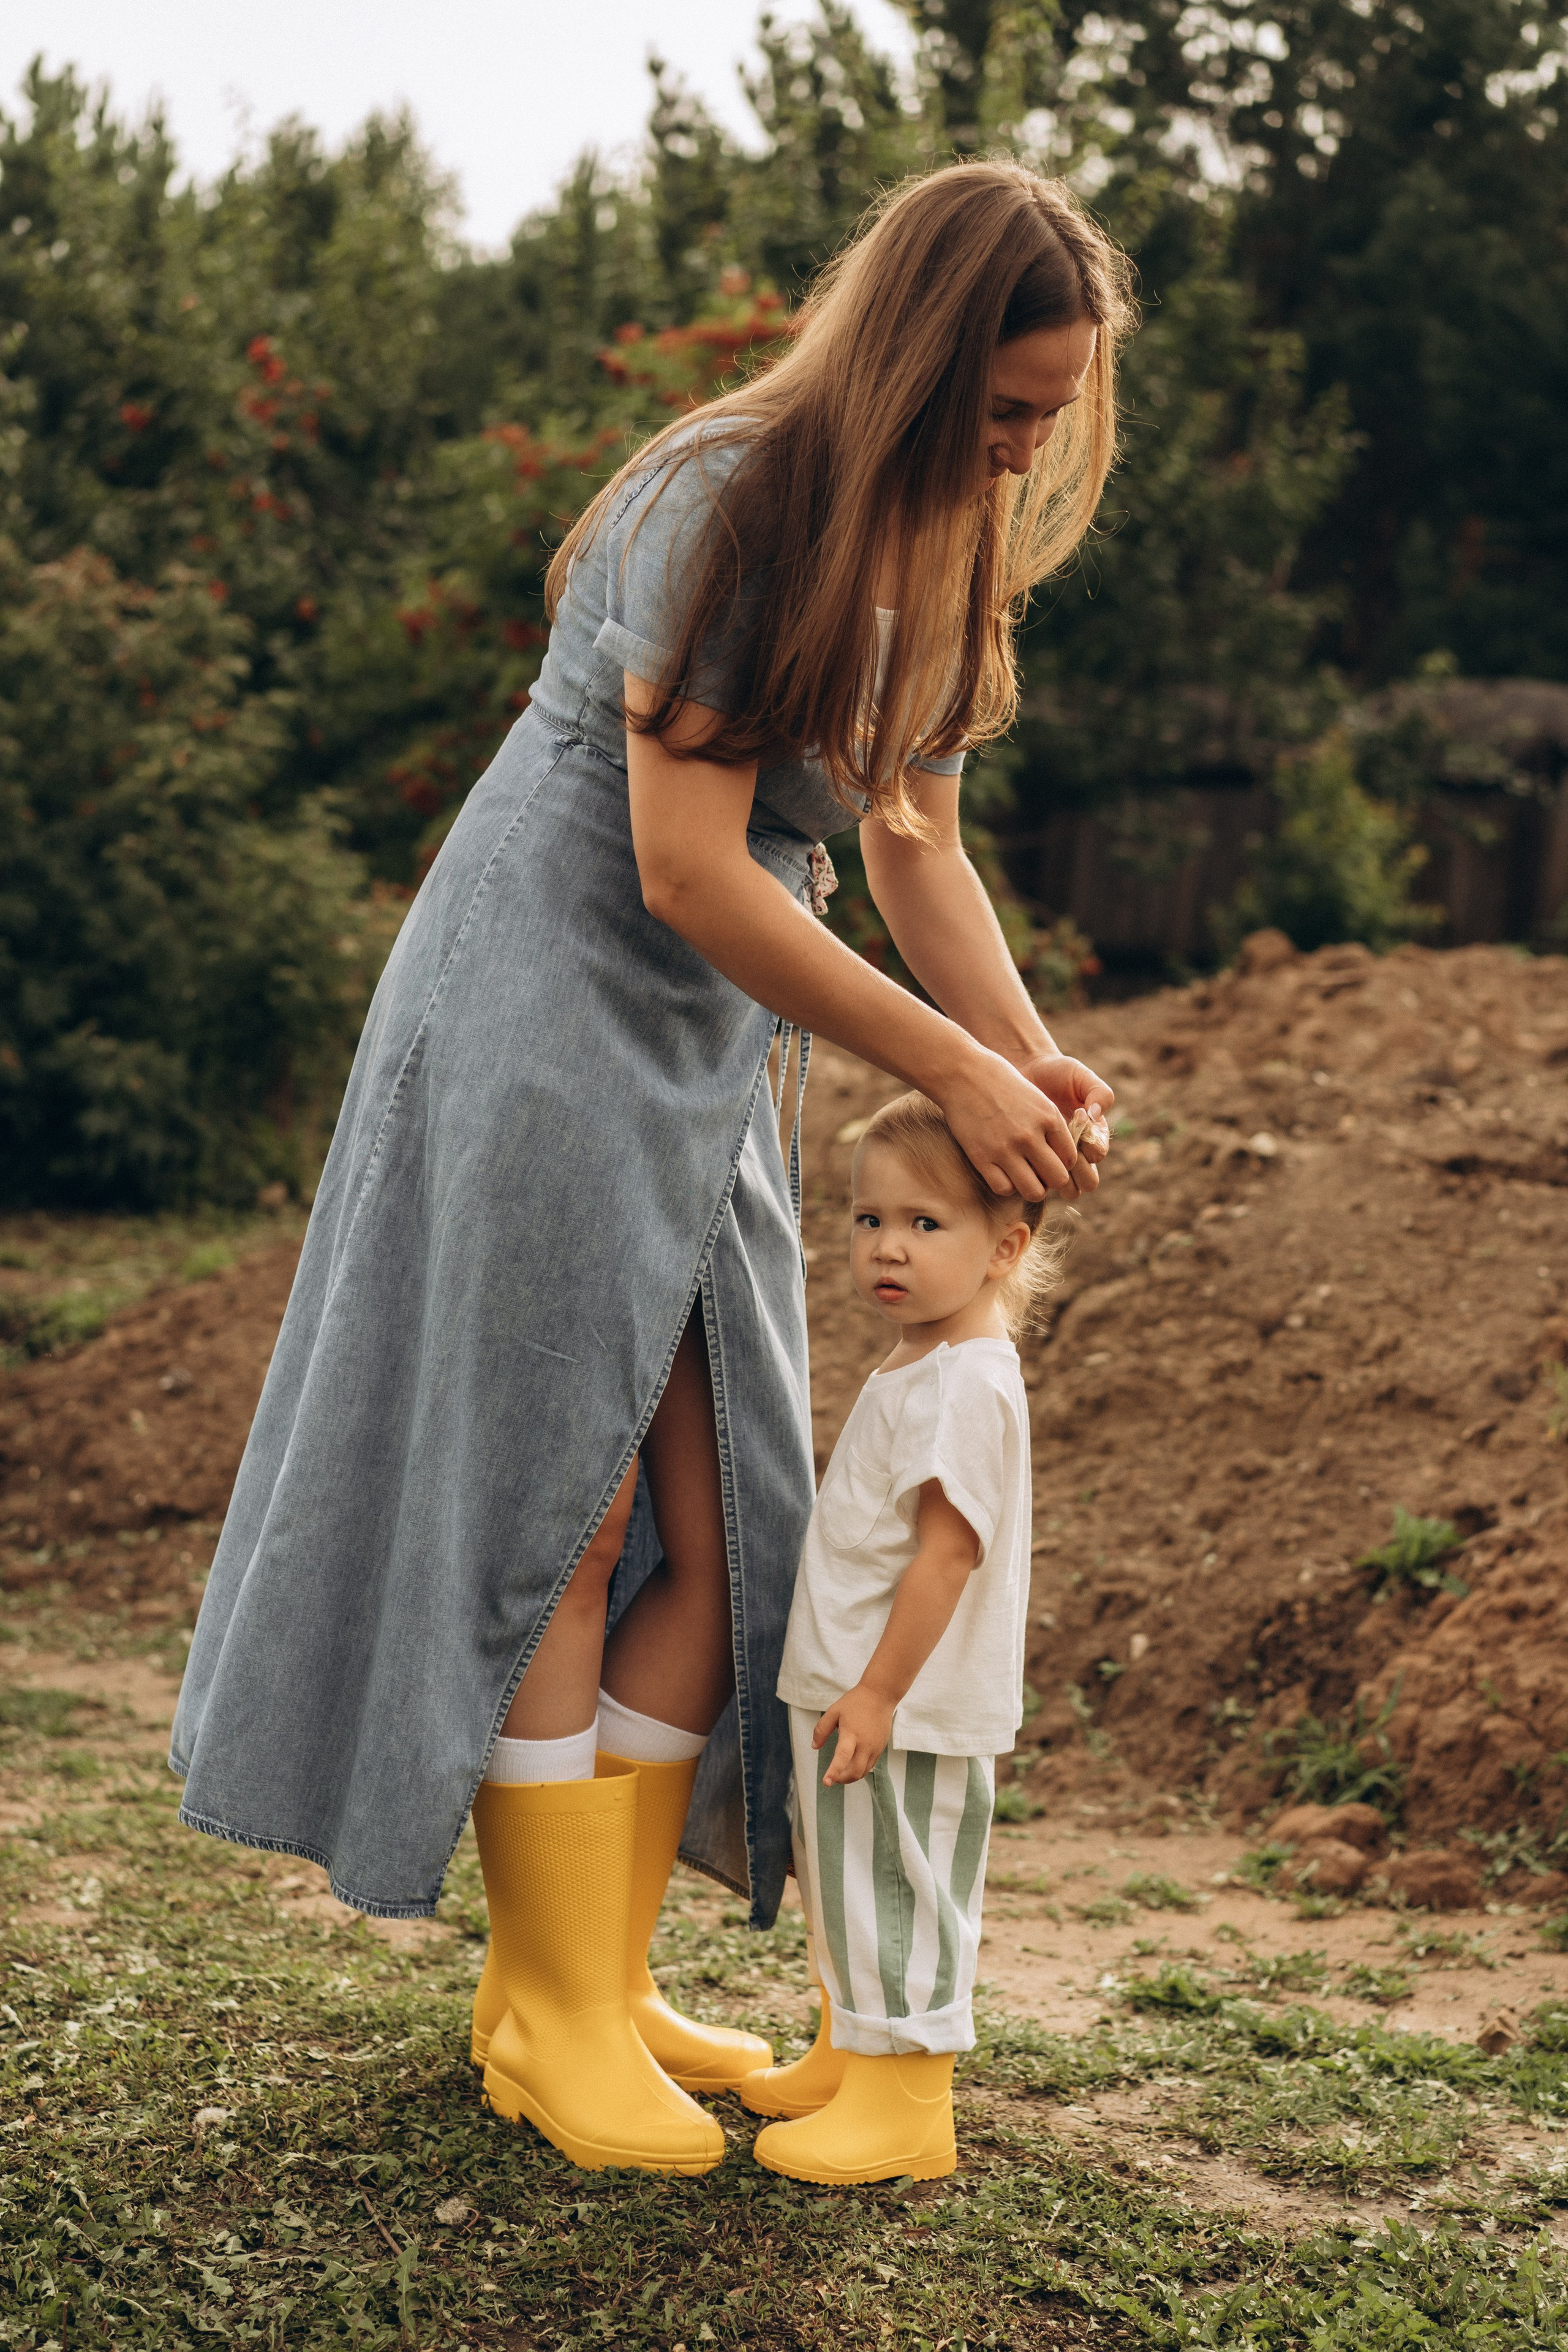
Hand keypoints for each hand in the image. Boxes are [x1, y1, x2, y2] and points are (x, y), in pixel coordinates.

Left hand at [814, 1686, 895, 1784]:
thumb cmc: (855, 1702)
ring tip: (840, 1771)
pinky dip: (860, 1769)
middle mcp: (865, 1744)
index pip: (842, 1757)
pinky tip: (852, 1763)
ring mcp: (875, 1747)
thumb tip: (814, 1747)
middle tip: (832, 1778)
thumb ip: (821, 1730)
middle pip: (855, 1772)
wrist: (880, 1695)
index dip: (834, 1772)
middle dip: (842, 1779)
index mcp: (851, 1734)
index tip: (826, 1782)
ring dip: (851, 1776)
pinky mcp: (881, 1748)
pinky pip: (870, 1765)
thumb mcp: (834, 1711)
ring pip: (864, 1772)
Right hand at [934, 1042, 1098, 1200]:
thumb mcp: (1036, 1097)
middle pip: (1058, 1179)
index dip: (1063, 1163)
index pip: (1071, 1159)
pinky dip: (1007, 1186)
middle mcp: (1030, 1135)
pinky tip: (1003, 1173)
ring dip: (1032, 1188)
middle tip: (1040, 1172)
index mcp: (1049, 1117)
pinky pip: (1004, 1189)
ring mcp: (1005, 1148)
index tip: (1052, 1158)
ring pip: (1034, 1191)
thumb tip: (1062, 1155)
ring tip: (1024, 1177)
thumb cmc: (1001, 1082)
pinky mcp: (981, 1157)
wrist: (962, 1073)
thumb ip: (1051, 1124)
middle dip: (1051, 1180)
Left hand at [1015, 1052, 1114, 1196]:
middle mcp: (1078, 1154)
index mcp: (1094, 1136)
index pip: (1098, 1155)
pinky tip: (1023, 1154)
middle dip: (1077, 1170)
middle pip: (1087, 1182)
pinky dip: (1034, 1175)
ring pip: (1066, 1190)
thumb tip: (1096, 1117)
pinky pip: (1038, 1183)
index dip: (1090, 1144)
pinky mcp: (1033, 1164)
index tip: (1077, 1118)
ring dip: (1057, 1178)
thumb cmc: (1056, 1073)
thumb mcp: (1080, 1075)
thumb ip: (1098, 1092)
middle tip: (1060, 1147)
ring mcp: (1055, 1162)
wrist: (1023, 1073)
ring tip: (1041, 1153)